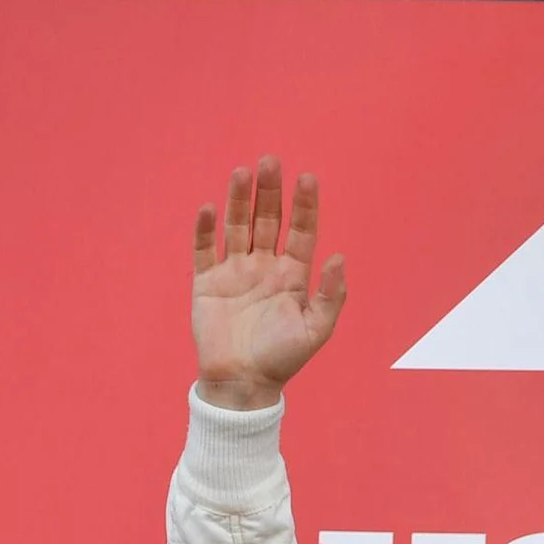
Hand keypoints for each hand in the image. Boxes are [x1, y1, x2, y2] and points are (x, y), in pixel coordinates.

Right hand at [191, 156, 347, 410]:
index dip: (304, 206)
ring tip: (243, 172)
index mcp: (293, 276)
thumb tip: (339, 257)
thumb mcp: (316, 329)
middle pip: (267, 220)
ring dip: (240, 200)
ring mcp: (234, 272)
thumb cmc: (283, 358)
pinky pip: (204, 250)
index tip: (308, 178)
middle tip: (271, 161)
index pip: (301, 232)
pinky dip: (205, 229)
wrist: (242, 383)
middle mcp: (264, 267)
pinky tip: (211, 208)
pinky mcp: (206, 282)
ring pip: (237, 227)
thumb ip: (330, 295)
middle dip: (270, 192)